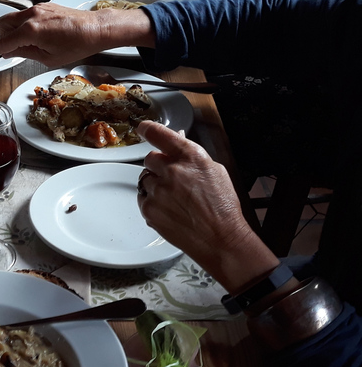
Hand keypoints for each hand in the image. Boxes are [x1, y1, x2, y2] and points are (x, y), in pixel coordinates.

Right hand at [0, 3, 154, 66]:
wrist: (95, 28)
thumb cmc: (76, 45)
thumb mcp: (48, 58)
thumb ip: (24, 53)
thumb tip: (8, 52)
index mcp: (30, 31)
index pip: (3, 42)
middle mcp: (31, 15)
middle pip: (3, 23)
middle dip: (2, 37)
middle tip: (11, 49)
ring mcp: (37, 8)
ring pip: (13, 17)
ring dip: (13, 30)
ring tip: (28, 44)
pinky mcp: (44, 5)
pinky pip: (25, 15)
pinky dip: (24, 25)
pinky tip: (38, 35)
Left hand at [136, 121, 279, 291]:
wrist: (220, 238)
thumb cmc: (222, 206)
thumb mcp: (214, 171)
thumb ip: (191, 155)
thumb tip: (177, 139)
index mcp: (190, 157)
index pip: (160, 135)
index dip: (148, 129)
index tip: (143, 128)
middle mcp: (172, 171)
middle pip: (150, 158)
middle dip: (159, 166)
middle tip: (173, 179)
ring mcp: (158, 190)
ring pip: (146, 179)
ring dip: (156, 184)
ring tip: (176, 199)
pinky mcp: (149, 208)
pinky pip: (143, 197)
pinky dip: (152, 201)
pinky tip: (170, 209)